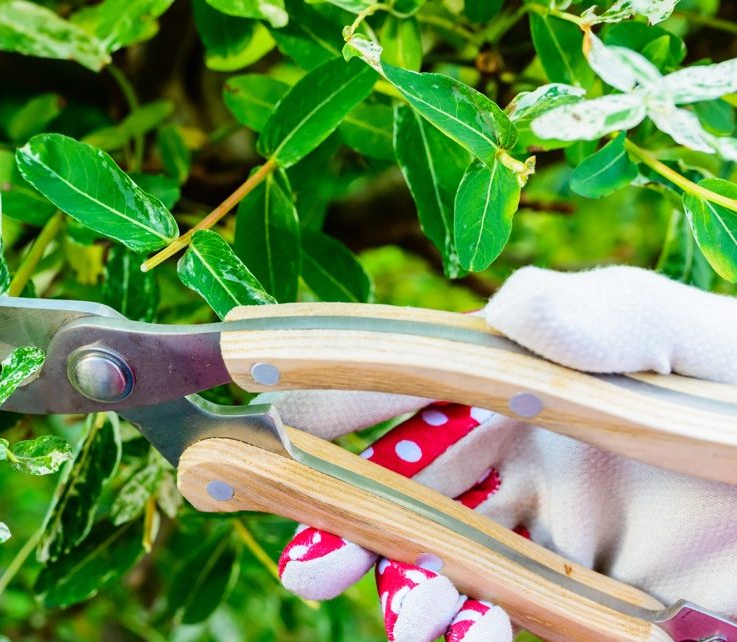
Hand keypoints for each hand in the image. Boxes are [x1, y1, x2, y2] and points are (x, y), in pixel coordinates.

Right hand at [267, 266, 736, 641]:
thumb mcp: (697, 339)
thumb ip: (614, 315)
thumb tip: (513, 304)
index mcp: (531, 385)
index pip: (415, 388)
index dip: (340, 403)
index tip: (270, 420)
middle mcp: (527, 458)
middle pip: (411, 488)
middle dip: (350, 523)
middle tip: (308, 568)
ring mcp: (555, 532)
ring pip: (448, 559)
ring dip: (409, 588)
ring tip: (410, 620)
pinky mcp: (591, 598)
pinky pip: (509, 613)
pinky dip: (471, 628)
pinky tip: (467, 634)